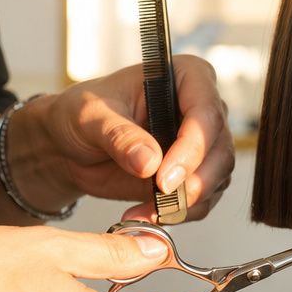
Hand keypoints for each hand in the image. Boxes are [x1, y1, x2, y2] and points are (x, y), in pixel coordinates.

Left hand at [11, 55, 234, 220]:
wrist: (72, 145)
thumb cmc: (82, 114)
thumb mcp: (91, 117)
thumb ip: (119, 135)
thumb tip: (149, 162)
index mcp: (186, 77)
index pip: (206, 111)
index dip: (192, 147)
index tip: (164, 177)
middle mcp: (202, 109)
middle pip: (220, 149)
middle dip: (194, 181)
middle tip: (161, 198)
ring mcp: (203, 144)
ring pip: (217, 177)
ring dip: (186, 201)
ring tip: (145, 211)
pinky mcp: (195, 174)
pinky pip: (202, 199)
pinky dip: (178, 213)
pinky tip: (145, 214)